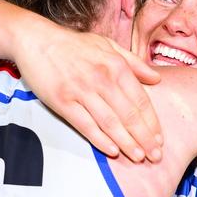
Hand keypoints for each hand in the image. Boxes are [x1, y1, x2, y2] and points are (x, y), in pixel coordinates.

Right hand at [14, 24, 162, 161]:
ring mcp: (81, 91)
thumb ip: (133, 62)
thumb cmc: (72, 44)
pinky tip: (112, 150)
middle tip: (155, 156)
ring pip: (110, 122)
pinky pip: (85, 124)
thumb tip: (156, 79)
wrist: (36, 40)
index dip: (152, 122)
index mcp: (115, 65)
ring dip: (126, 143)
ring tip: (138, 157)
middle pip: (129, 115)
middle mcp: (101, 79)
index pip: (140, 100)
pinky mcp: (62, 101)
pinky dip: (100, 139)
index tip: (160, 139)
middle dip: (144, 138)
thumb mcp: (107, 45)